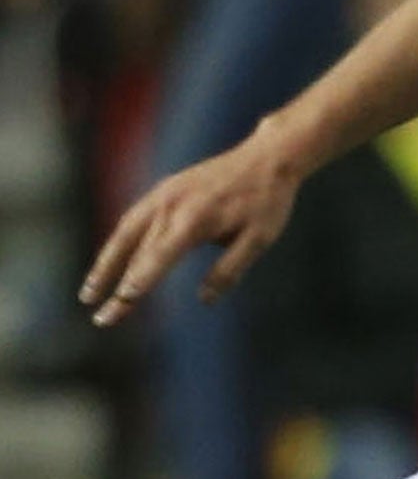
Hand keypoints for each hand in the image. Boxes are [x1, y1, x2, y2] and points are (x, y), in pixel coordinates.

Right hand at [78, 123, 304, 325]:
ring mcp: (164, 195)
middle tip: (102, 319)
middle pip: (138, 253)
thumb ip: (230, 269)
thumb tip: (204, 299)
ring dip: (105, 265)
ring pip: (126, 234)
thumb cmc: (267, 201)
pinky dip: (118, 242)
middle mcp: (172, 206)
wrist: (267, 158)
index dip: (140, 281)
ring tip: (89, 293)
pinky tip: (111, 261)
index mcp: (196, 219)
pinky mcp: (164, 189)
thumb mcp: (259, 239)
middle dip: (117, 288)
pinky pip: (133, 219)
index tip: (123, 301)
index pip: (160, 256)